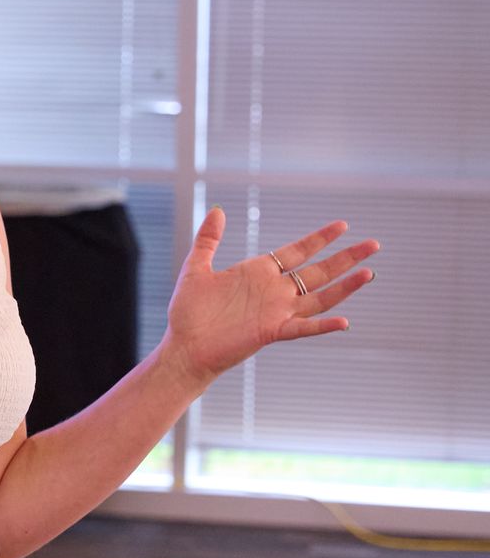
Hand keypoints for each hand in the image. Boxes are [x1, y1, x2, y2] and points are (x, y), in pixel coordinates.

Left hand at [162, 207, 378, 384]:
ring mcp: (276, 312)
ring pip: (319, 298)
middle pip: (318, 271)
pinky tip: (344, 321)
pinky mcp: (270, 332)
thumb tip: (217, 210)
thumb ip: (208, 240)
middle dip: (345, 258)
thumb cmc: (189, 311)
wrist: (183, 346)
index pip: (297, 251)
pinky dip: (323, 326)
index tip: (343, 225)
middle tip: (374, 244)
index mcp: (259, 273)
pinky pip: (302, 328)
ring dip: (345, 287)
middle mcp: (273, 291)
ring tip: (369, 273)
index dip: (320, 239)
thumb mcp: (196, 269)